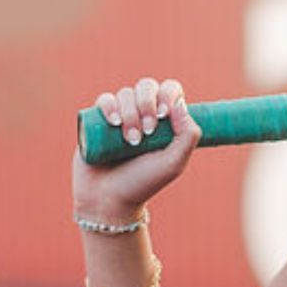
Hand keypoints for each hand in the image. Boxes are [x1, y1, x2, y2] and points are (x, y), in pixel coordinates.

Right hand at [72, 76, 200, 218]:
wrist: (109, 199)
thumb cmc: (143, 183)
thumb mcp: (174, 163)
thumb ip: (188, 135)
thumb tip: (180, 104)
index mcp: (164, 120)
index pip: (170, 90)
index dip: (168, 94)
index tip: (164, 115)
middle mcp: (142, 113)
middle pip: (147, 86)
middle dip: (147, 104)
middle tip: (147, 132)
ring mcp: (120, 115)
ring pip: (126, 93)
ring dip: (130, 114)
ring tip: (130, 141)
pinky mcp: (98, 120)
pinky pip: (104, 99)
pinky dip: (110, 107)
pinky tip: (114, 123)